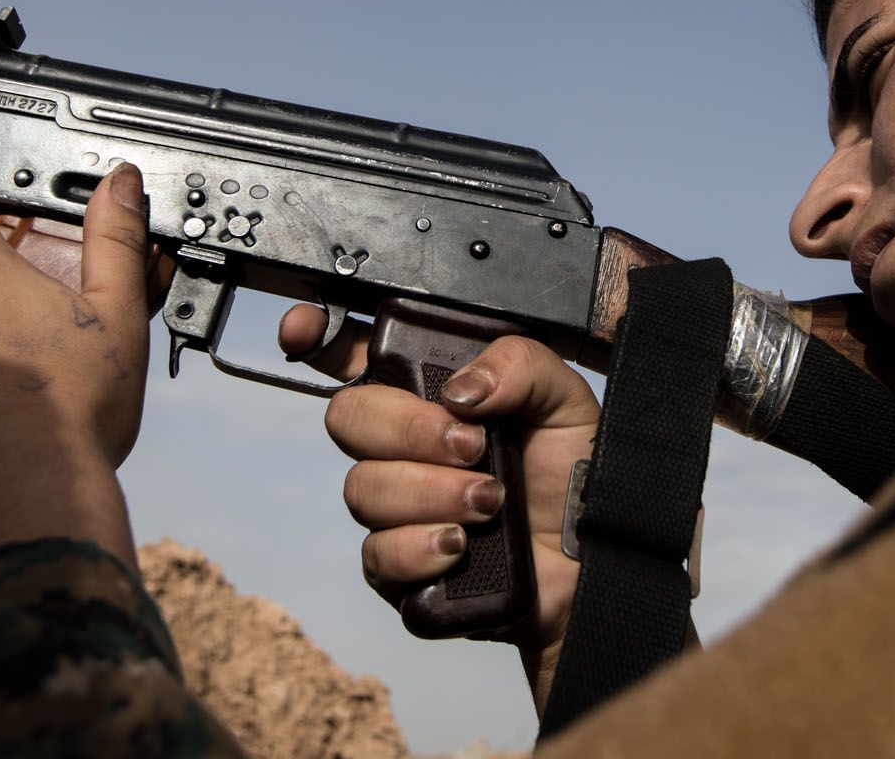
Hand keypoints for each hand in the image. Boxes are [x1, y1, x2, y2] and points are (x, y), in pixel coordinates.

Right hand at [281, 307, 597, 708]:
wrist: (592, 555)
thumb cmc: (572, 470)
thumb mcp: (564, 397)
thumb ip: (520, 365)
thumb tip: (460, 390)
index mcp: (430, 390)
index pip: (353, 353)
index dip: (316, 335)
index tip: (302, 328)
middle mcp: (401, 444)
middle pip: (348, 417)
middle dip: (408, 430)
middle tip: (473, 445)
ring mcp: (395, 506)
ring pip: (362, 489)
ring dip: (431, 493)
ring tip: (490, 500)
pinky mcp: (400, 566)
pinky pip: (377, 555)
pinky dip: (419, 548)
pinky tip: (460, 546)